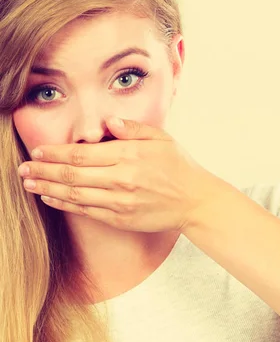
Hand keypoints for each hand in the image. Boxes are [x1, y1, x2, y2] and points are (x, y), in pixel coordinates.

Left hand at [17, 117, 217, 233]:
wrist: (195, 201)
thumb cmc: (179, 167)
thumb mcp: (161, 139)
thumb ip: (133, 129)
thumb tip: (109, 123)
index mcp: (129, 156)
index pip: (82, 154)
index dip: (56, 153)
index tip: (38, 151)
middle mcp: (121, 179)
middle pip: (72, 175)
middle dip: (43, 171)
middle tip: (22, 169)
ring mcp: (120, 202)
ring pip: (74, 195)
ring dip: (47, 189)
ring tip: (28, 184)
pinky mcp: (120, 218)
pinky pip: (86, 211)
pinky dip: (64, 205)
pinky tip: (50, 199)